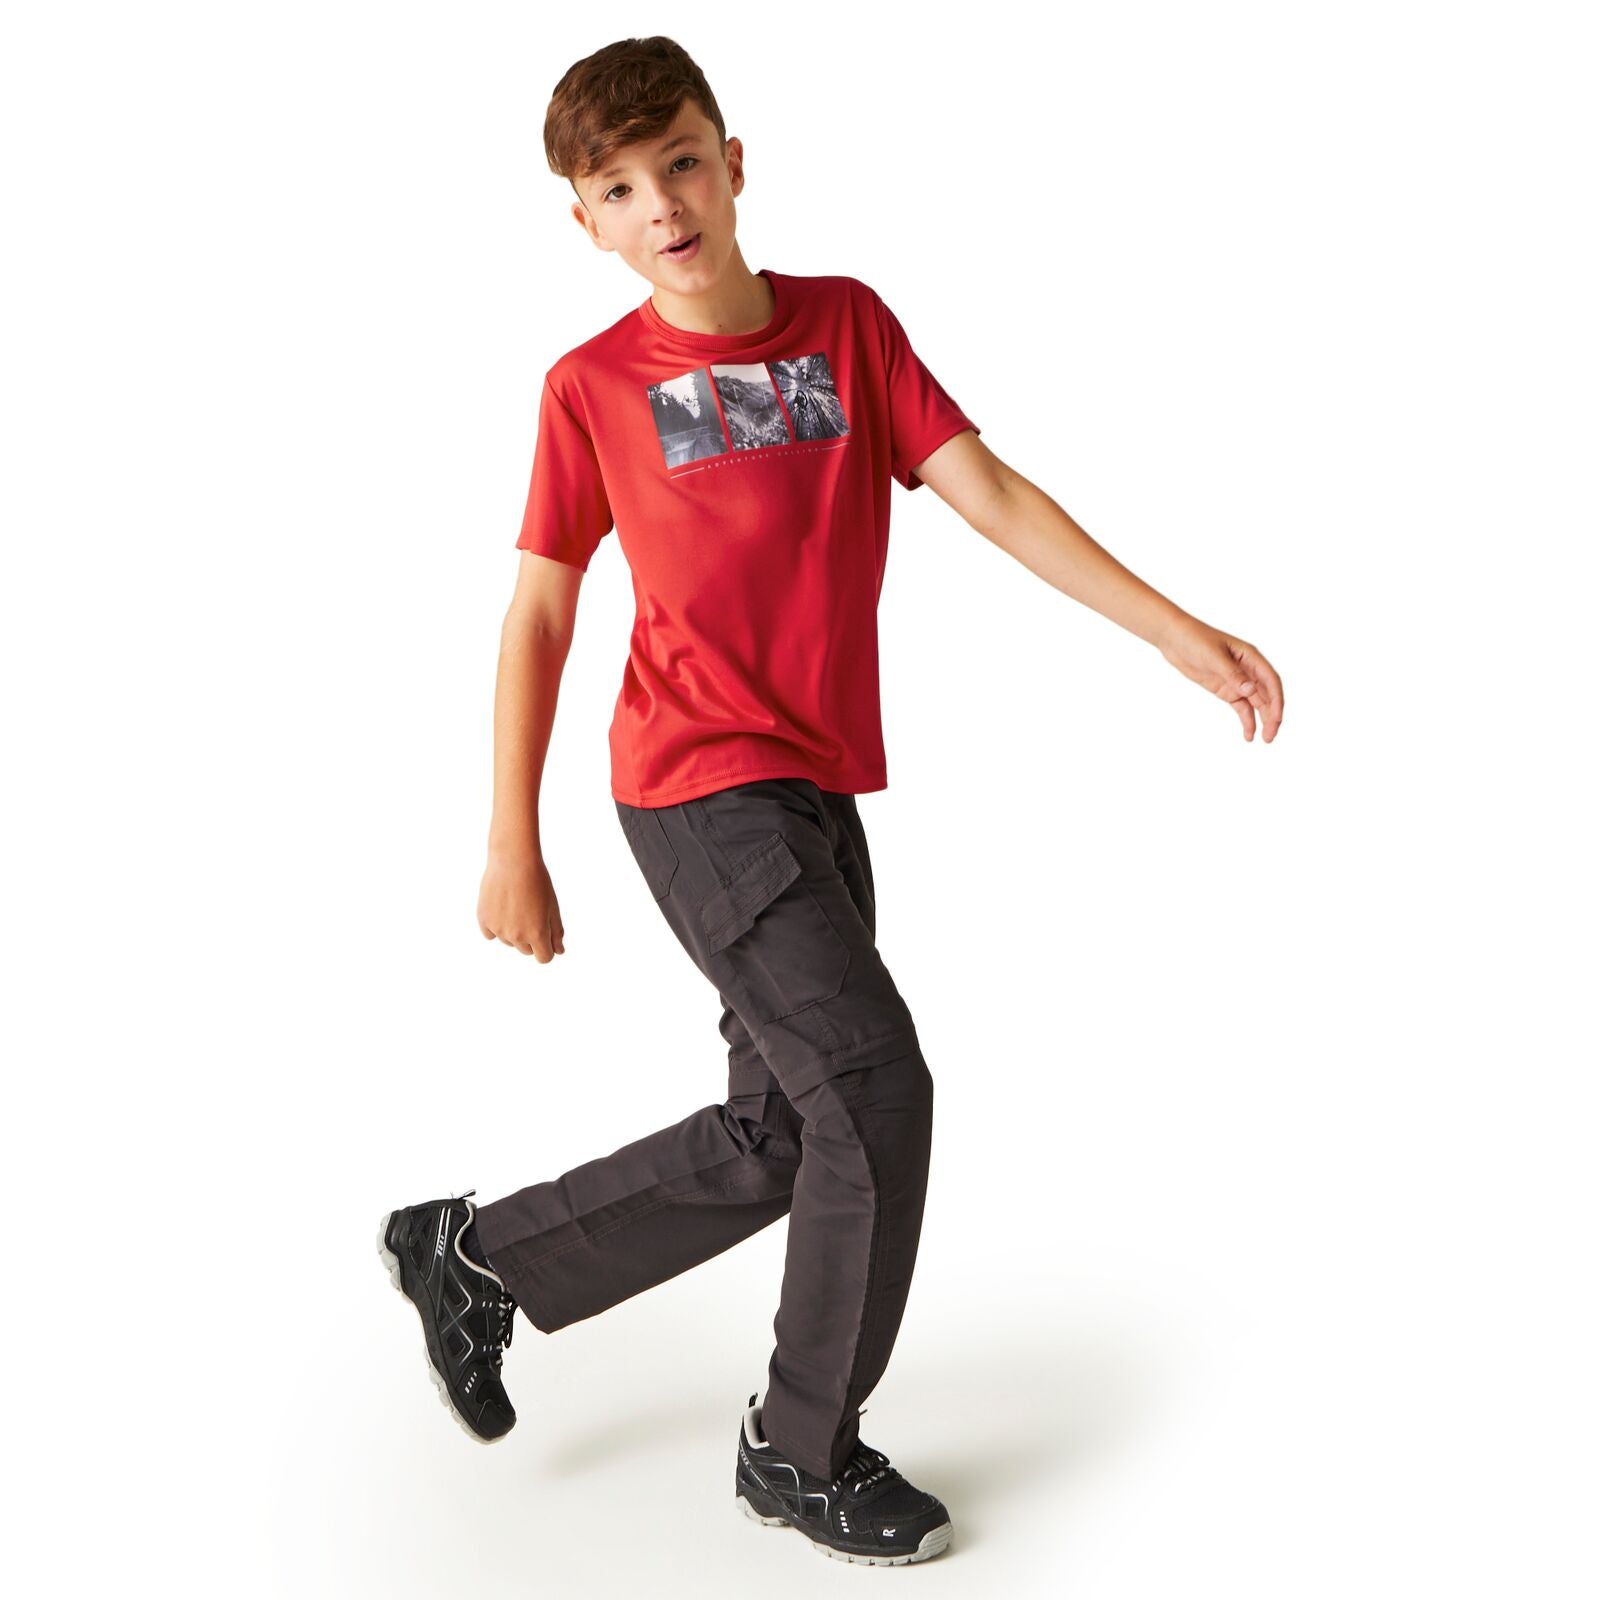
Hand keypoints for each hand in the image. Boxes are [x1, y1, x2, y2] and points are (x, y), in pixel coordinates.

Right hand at [477, 851, 565, 960]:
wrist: (513, 860)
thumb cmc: (538, 882)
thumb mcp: (553, 907)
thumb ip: (556, 932)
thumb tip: (558, 952)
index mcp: (537, 933)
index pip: (544, 958)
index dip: (547, 948)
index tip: (546, 937)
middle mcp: (516, 935)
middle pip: (526, 950)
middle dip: (531, 938)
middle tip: (531, 913)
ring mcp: (498, 929)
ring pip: (509, 942)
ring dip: (514, 931)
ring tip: (516, 906)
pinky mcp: (484, 920)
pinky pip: (490, 935)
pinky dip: (497, 927)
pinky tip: (501, 909)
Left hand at [1157, 618, 1283, 741]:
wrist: (1174, 638)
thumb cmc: (1195, 639)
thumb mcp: (1213, 656)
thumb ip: (1232, 674)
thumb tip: (1250, 691)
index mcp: (1251, 657)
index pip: (1271, 681)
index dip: (1276, 700)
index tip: (1276, 718)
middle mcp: (1248, 669)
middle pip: (1267, 695)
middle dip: (1272, 716)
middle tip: (1271, 736)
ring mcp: (1237, 681)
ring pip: (1256, 703)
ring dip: (1262, 720)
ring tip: (1265, 739)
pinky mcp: (1225, 689)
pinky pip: (1241, 707)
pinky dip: (1246, 720)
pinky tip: (1248, 734)